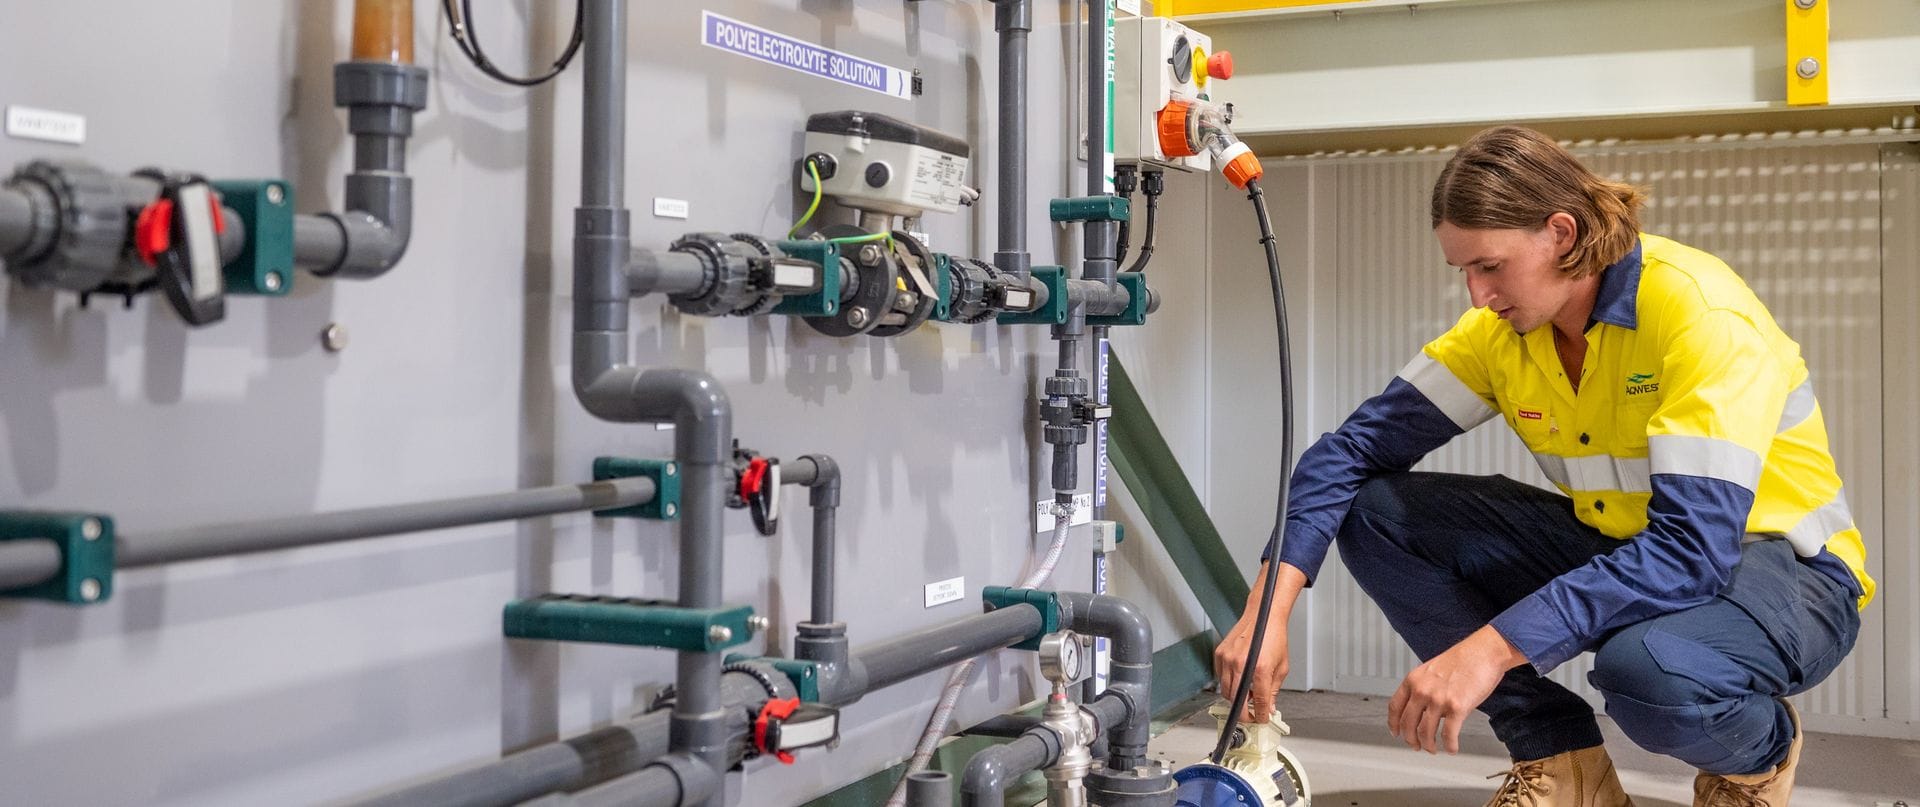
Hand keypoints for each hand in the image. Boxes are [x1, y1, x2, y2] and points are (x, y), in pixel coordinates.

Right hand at [1214, 612, 1288, 722]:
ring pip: (1226, 691)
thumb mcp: (1281, 666)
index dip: (1261, 715)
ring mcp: (1228, 659)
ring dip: (1235, 698)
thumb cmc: (1274, 636)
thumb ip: (1274, 689)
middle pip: (1237, 701)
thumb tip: (1269, 706)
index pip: (1260, 702)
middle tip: (1250, 715)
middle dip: (1244, 713)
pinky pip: (1220, 677)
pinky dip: (1228, 683)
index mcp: (1260, 669)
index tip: (1261, 719)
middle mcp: (1241, 665)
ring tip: (1246, 695)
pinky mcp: (1220, 654)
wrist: (1263, 616)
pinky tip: (1238, 680)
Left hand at [1387, 625, 1525, 753]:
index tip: (1396, 733)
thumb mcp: (1432, 670)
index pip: (1395, 707)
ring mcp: (1438, 699)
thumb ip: (1423, 688)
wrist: (1483, 652)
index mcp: (1413, 680)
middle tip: (1417, 746)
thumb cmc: (1462, 660)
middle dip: (1411, 740)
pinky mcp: (1457, 707)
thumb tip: (1421, 709)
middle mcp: (1422, 690)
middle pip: (1408, 724)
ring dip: (1428, 745)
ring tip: (1433, 749)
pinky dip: (1449, 745)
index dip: (1394, 724)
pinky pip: (1448, 734)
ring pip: (1425, 733)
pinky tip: (1452, 748)